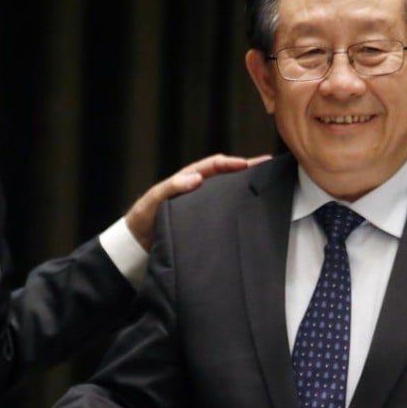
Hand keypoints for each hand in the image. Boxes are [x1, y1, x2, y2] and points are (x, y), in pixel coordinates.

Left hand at [125, 153, 270, 248]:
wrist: (137, 244)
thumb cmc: (143, 217)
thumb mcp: (154, 199)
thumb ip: (172, 187)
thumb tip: (197, 178)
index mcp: (186, 179)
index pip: (213, 165)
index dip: (231, 163)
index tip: (249, 165)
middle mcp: (197, 190)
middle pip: (226, 176)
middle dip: (247, 171)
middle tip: (270, 168)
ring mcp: (200, 206)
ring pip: (227, 193)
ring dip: (245, 188)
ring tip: (267, 187)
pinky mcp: (202, 222)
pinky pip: (222, 211)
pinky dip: (237, 207)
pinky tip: (250, 212)